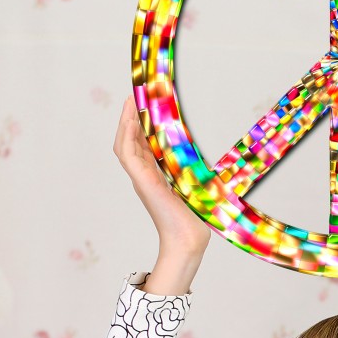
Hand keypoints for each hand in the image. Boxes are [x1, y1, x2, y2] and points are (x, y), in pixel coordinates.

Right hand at [113, 95, 210, 260]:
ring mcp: (141, 179)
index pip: (143, 148)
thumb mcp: (195, 188)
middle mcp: (145, 177)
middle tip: (134, 97)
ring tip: (130, 101)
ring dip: (125, 122)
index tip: (145, 109)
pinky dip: (126, 134)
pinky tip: (130, 118)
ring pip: (124, 145)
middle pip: (130, 142)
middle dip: (131, 119)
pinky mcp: (142, 182)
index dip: (141, 128)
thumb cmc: (195, 220)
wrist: (189, 240)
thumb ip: (195, 172)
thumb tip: (212, 161)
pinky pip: (126, 154)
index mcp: (155, 179)